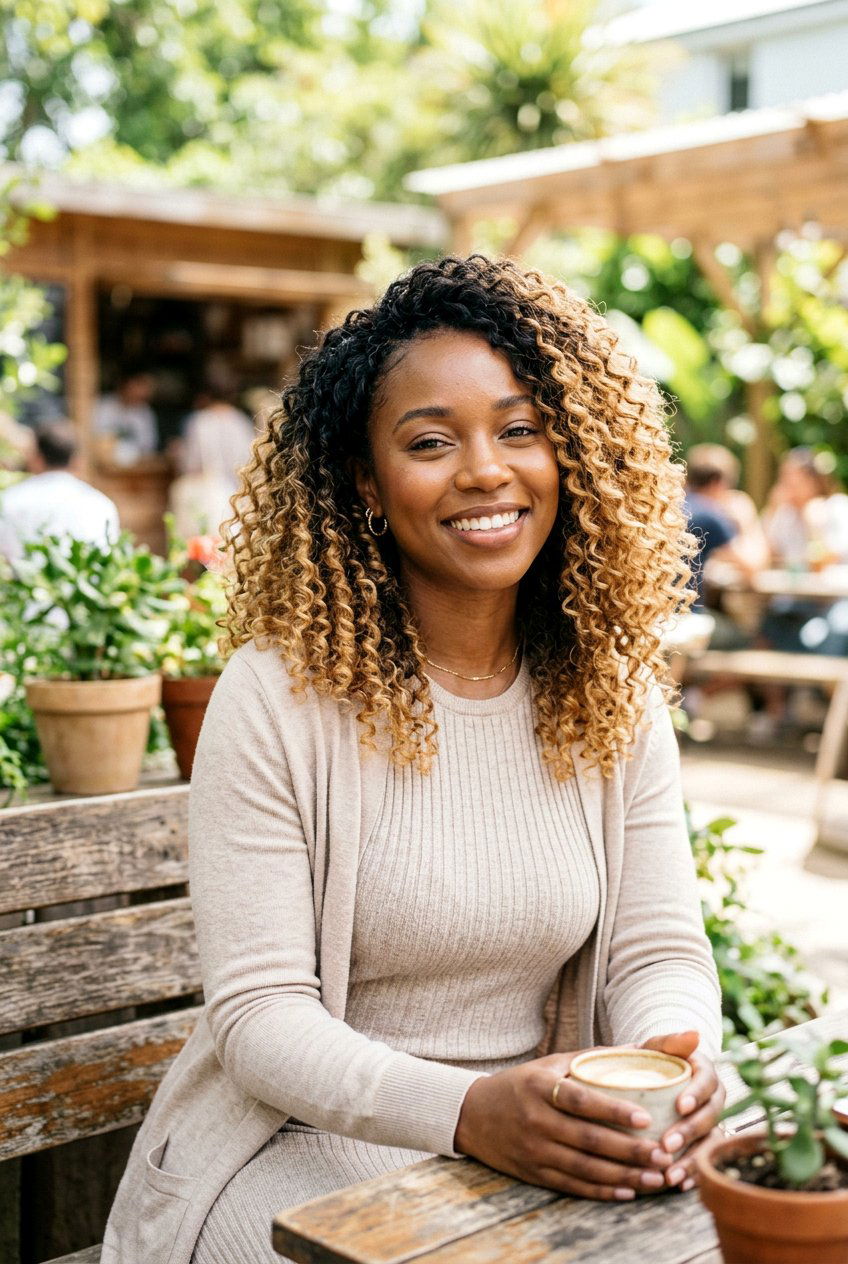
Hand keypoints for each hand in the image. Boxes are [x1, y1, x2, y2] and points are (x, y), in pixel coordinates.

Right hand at [454, 1051, 673, 1200]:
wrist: (472, 1114)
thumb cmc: (521, 1084)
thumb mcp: (549, 1064)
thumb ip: (592, 1059)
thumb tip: (638, 1048)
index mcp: (541, 1088)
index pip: (581, 1101)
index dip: (613, 1110)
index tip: (646, 1117)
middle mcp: (536, 1120)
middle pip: (589, 1140)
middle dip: (630, 1151)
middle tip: (663, 1156)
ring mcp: (534, 1150)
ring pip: (585, 1168)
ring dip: (623, 1177)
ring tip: (655, 1179)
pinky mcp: (533, 1173)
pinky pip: (572, 1186)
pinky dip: (601, 1191)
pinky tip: (627, 1192)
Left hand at [640, 1031, 724, 1191]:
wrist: (648, 1078)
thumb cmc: (651, 1060)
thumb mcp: (656, 1047)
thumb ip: (671, 1041)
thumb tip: (695, 1033)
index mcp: (706, 1072)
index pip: (707, 1082)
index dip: (696, 1095)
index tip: (679, 1106)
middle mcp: (714, 1099)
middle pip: (710, 1116)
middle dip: (690, 1132)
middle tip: (667, 1144)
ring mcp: (711, 1123)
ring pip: (709, 1143)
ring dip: (692, 1160)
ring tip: (670, 1174)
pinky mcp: (703, 1143)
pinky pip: (704, 1160)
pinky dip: (693, 1173)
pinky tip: (679, 1185)